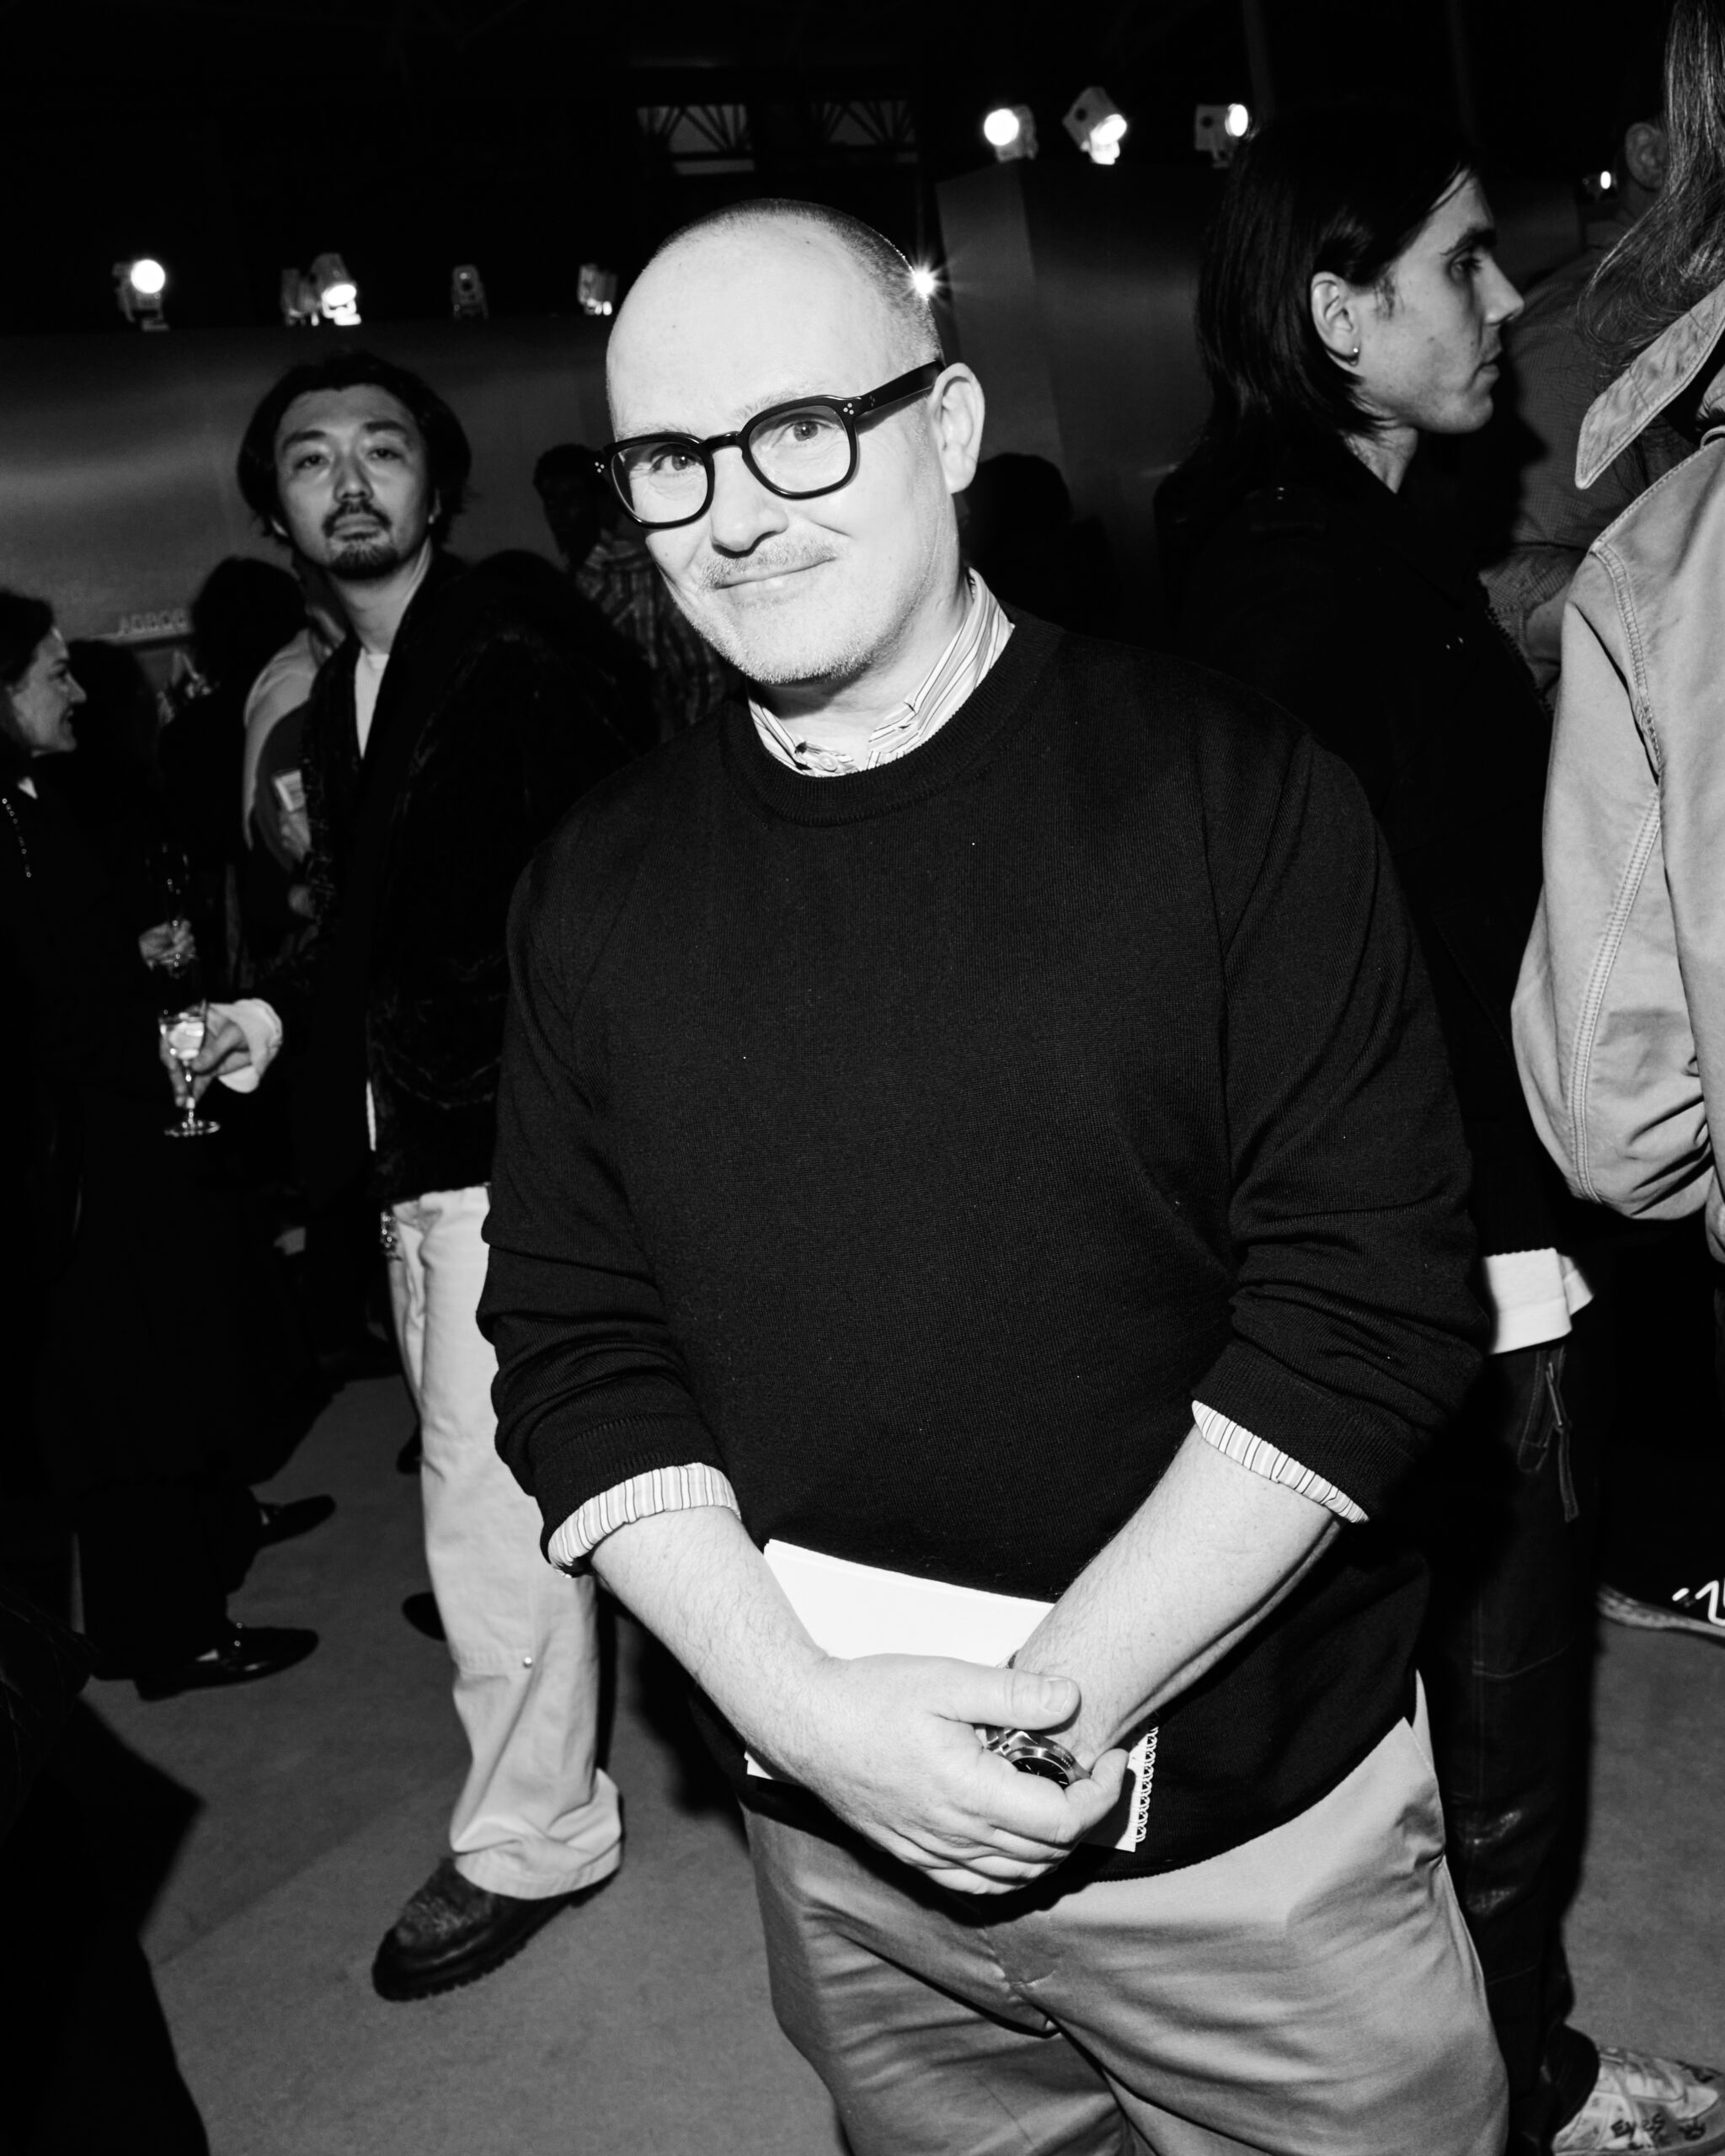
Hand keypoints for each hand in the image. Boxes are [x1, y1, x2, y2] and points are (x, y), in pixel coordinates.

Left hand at [138, 918, 193, 968]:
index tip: (174, 940)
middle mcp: (180, 937)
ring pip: (191, 950)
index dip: (184, 931)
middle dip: (180, 947)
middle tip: (168, 951)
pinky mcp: (182, 958)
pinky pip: (186, 960)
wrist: (142, 956)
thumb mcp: (151, 938)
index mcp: (173, 929)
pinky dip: (175, 962)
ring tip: (163, 957)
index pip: (186, 925)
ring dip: (176, 955)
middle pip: (190, 939)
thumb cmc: (145, 944)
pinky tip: (165, 962)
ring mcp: (182, 948)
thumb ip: (163, 937)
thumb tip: (172, 937)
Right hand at [160, 1011, 250, 1102]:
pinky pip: (198, 1080)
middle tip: (181, 1089)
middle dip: (177, 1074)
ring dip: (183, 1087)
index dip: (168, 1050)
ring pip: (185, 1071)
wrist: (259, 1038)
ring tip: (183, 1102)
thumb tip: (195, 1067)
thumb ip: (214, 1050)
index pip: (171, 1034)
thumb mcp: (232, 1034)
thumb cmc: (244, 1027)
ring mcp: (196, 1055)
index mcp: (191, 1021)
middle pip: (175, 1056)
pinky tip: (191, 1102)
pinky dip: (194, 1091)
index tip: (173, 1065)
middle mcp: (188, 1038)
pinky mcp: (205, 1069)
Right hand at [763, 1655, 1126, 1896]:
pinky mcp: (914, 1856)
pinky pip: (979, 1885)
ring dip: (1053, 1845)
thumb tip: (1072, 1700)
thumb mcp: (947, 1677)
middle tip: (1093, 1768)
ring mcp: (933, 1852)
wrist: (806, 1725)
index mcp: (970, 1793)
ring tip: (1062, 1796)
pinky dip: (1013, 1871)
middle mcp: (955, 1835)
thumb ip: (1014, 1693)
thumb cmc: (872, 1696)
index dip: (1101, 1796)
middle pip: (1048, 1852)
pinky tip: (1017, 1839)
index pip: (1062, 1821)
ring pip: (1017, 1875)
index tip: (1110, 1758)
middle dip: (1085, 1813)